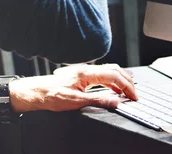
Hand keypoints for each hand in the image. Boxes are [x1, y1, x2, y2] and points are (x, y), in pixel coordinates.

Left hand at [10, 64, 136, 112]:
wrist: (36, 92)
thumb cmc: (51, 95)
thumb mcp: (75, 102)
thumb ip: (97, 100)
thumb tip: (115, 101)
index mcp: (86, 73)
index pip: (114, 76)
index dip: (126, 86)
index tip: (133, 96)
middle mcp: (86, 69)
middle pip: (114, 69)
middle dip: (127, 81)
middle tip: (135, 93)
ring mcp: (84, 71)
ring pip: (109, 70)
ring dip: (121, 79)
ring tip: (128, 89)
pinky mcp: (81, 75)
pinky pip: (102, 74)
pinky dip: (112, 80)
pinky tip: (113, 88)